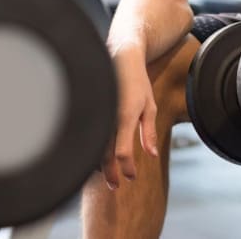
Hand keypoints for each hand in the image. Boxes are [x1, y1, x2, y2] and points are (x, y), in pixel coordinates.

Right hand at [101, 45, 159, 188]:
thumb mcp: (149, 105)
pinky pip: (89, 134)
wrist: (119, 55)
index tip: (131, 177)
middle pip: (104, 154)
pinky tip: (97, 156)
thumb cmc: (137, 81)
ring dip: (99, 164)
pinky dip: (92, 149)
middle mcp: (108, 116)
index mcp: (124, 116)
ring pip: (94, 146)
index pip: (122, 152)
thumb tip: (151, 155)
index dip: (126, 168)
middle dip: (109, 173)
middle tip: (115, 186)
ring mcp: (97, 112)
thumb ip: (148, 132)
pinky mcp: (91, 109)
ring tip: (106, 175)